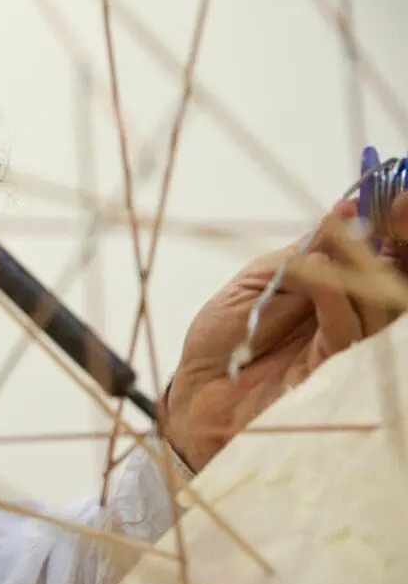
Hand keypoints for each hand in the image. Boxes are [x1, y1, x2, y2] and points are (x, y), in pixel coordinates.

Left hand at [164, 198, 407, 471]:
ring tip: (329, 242)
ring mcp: (339, 338)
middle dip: (402, 240)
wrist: (196, 386)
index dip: (395, 226)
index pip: (383, 252)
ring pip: (384, 301)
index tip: (396, 197)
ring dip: (362, 263)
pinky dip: (331, 292)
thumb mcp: (257, 279)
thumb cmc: (222, 335)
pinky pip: (344, 327)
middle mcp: (345, 310)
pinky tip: (312, 270)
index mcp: (331, 284)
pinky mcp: (326, 365)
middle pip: (398, 276)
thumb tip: (344, 211)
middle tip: (395, 209)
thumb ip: (302, 251)